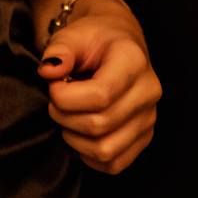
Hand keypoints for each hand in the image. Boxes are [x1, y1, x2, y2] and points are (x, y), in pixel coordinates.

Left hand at [37, 3, 159, 173]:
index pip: (101, 95)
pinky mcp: (144, 137)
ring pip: (106, 150)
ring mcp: (149, 118)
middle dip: (66, 117)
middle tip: (56, 102)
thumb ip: (59, 50)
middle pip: (101, 124)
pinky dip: (90, 156)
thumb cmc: (94, 39)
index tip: (53, 86)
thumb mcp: (73, 34)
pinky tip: (80, 133)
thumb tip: (48, 72)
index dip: (67, 97)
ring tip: (68, 117)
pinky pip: (114, 163)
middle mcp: (148, 91)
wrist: (116, 43)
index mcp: (134, 61)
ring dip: (75, 139)